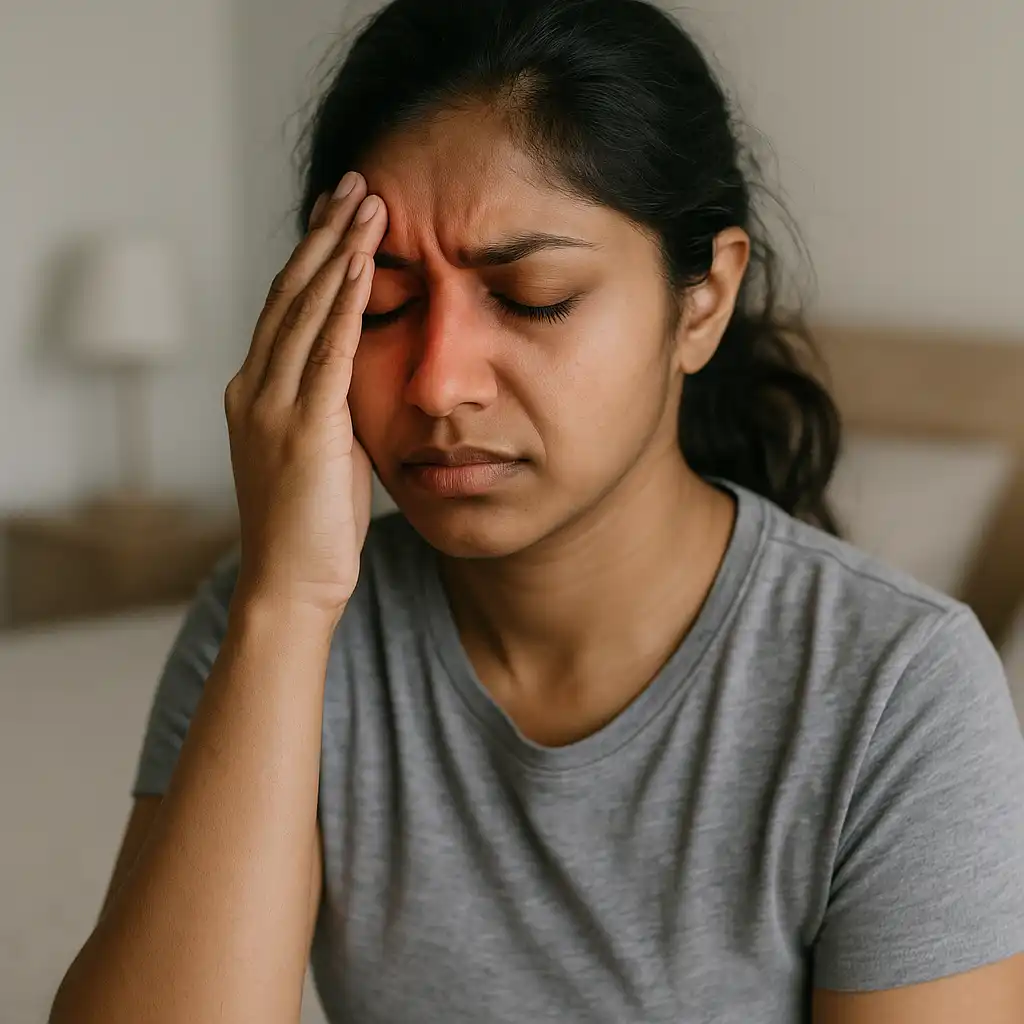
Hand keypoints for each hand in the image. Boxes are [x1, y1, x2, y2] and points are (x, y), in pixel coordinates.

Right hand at [224, 173, 386, 620]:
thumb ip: (331, 407)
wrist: (290, 584)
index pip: (284, 308)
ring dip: (338, 252)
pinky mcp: (302, 428)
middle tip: (355, 186)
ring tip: (367, 204)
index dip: (312, 257)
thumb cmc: (312, 526)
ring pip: (305, 309)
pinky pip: (326, 351)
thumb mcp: (320, 452)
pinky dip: (344, 303)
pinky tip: (363, 264)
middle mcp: (255, 388)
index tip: (338, 216)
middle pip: (290, 293)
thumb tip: (360, 375)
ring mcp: (273, 406)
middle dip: (324, 235)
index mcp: (255, 392)